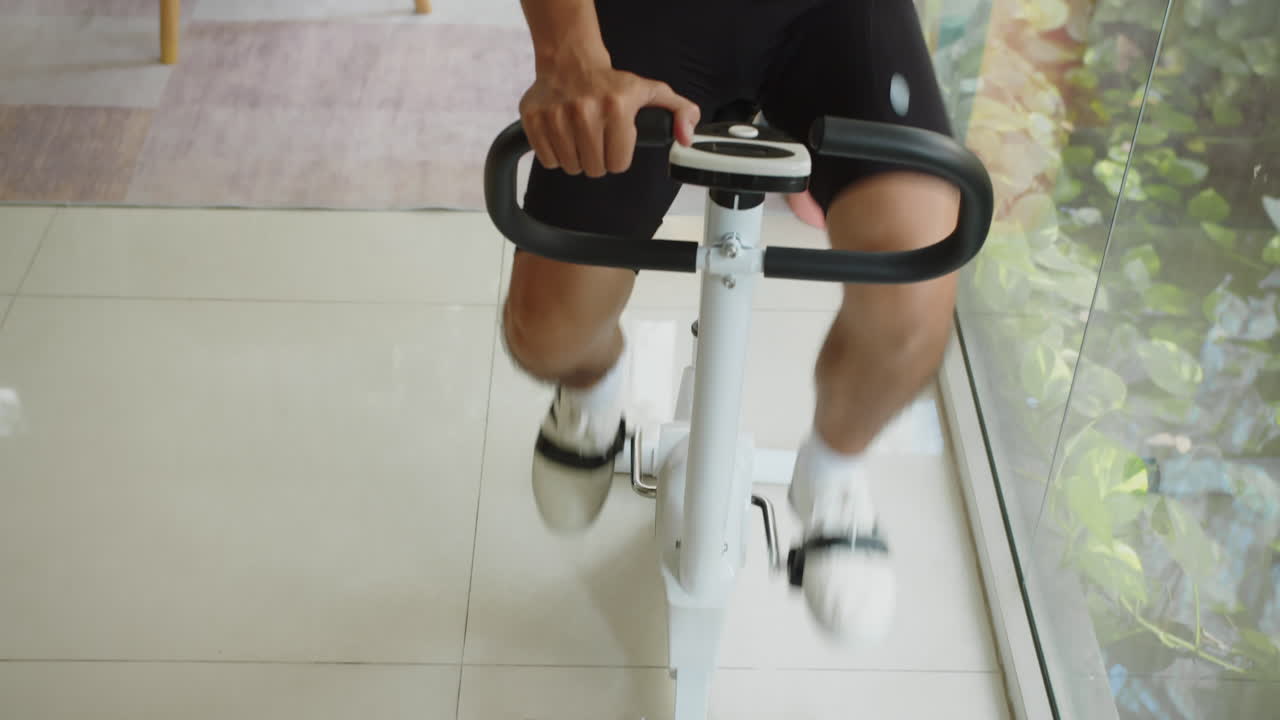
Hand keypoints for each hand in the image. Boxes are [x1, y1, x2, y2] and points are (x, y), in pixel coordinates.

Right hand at [520, 62, 699, 177]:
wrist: (571, 60)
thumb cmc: (611, 82)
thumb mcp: (651, 92)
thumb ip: (679, 112)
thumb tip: (686, 137)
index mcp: (616, 108)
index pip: (619, 164)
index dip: (618, 157)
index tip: (614, 143)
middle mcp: (585, 111)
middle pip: (594, 169)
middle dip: (597, 160)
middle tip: (596, 141)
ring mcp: (556, 116)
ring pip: (570, 167)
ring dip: (576, 159)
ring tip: (579, 138)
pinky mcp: (534, 119)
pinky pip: (547, 160)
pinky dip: (555, 155)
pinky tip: (562, 137)